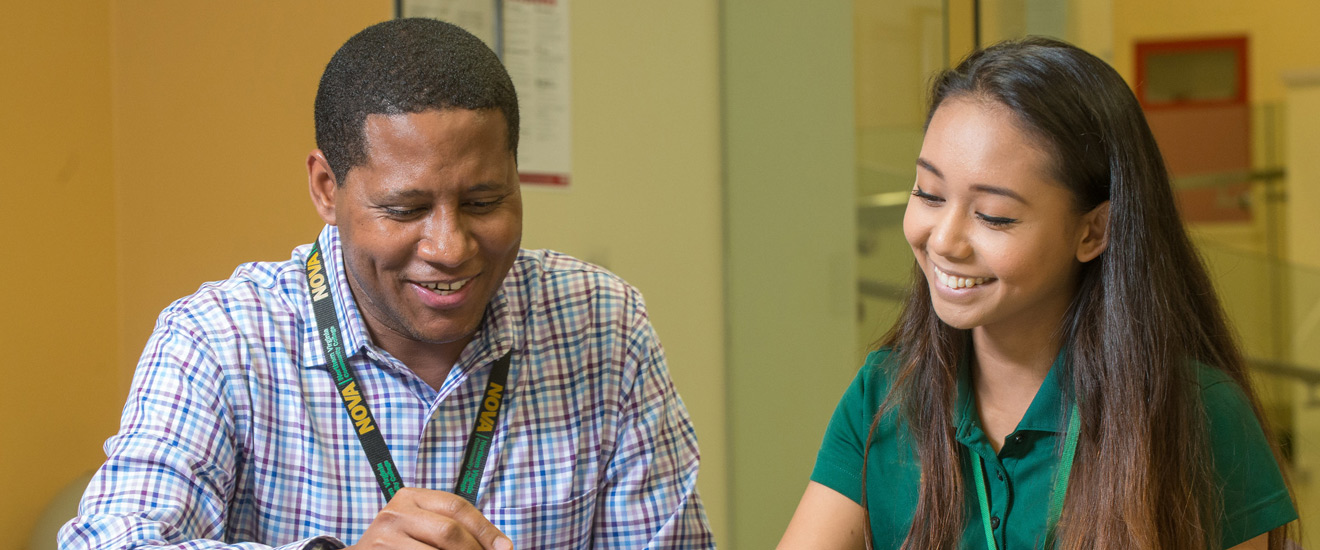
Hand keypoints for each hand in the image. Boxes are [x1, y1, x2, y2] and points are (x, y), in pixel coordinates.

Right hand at [346, 487, 512, 549]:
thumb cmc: (401, 543)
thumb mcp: (423, 525)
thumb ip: (454, 527)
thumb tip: (500, 546)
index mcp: (410, 496)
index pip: (458, 507)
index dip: (486, 529)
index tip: (504, 547)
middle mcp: (395, 513)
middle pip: (449, 531)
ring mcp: (384, 539)